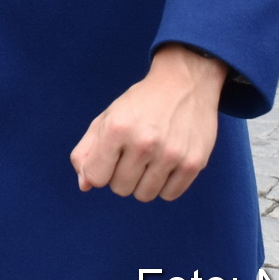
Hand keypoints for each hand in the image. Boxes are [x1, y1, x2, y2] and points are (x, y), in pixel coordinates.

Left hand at [69, 44, 225, 202]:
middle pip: (120, 188)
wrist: (185, 83)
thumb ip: (86, 151)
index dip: (99, 171)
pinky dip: (165, 185)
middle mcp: (144, 142)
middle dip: (122, 175)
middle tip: (132, 153)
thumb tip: (84, 185)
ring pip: (144, 196)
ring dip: (143, 182)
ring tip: (150, 158)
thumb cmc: (140, 104)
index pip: (96, 176)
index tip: (110, 158)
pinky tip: (167, 162)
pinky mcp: (193, 163)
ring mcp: (171, 154)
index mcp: (117, 128)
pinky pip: (169, 195)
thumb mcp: (107, 118)